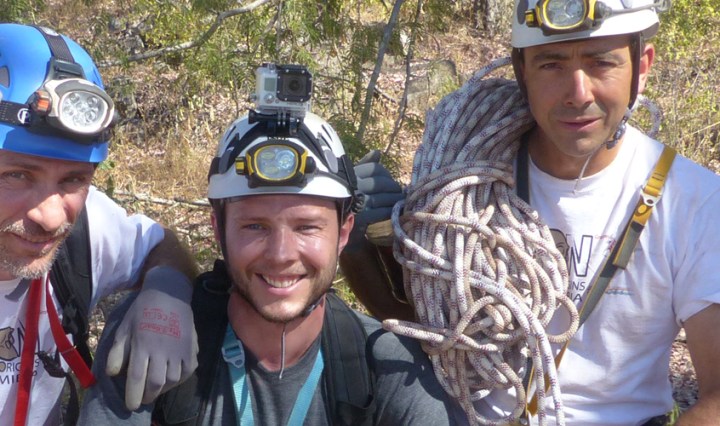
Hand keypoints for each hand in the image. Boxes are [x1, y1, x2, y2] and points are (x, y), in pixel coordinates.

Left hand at [105, 266, 197, 410]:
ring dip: (163, 389)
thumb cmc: (143, 311)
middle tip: (142, 398)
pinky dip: (179, 379)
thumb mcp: (124, 328)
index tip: (130, 405)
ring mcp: (180, 349)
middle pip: (156, 382)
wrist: (169, 294)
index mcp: (143, 344)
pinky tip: (171, 378)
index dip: (133, 394)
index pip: (137, 377)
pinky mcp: (191, 348)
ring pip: (172, 379)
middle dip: (147, 395)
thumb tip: (114, 373)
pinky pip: (187, 371)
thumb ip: (117, 352)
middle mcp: (163, 349)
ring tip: (155, 388)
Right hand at [350, 150, 403, 248]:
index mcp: (351, 175)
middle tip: (399, 193)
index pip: (375, 168)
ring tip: (398, 202)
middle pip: (381, 182)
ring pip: (383, 197)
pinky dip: (389, 211)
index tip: (390, 181)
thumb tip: (377, 152)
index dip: (386, 174)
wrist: (332, 224)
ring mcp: (356, 201)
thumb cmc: (345, 198)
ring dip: (394, 200)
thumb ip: (365, 165)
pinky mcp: (360, 217)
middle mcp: (353, 186)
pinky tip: (392, 212)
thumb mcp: (353, 179)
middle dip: (393, 188)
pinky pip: (381, 211)